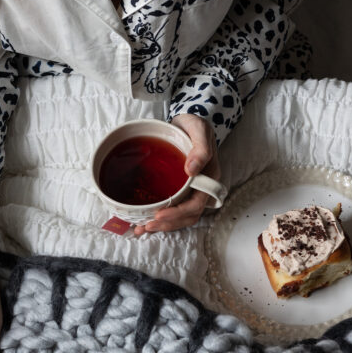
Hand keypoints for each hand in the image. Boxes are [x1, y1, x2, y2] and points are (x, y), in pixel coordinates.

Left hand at [133, 113, 219, 234]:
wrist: (187, 124)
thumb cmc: (194, 126)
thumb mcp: (199, 129)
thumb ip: (200, 148)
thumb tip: (192, 169)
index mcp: (209, 178)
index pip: (196, 204)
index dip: (179, 214)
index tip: (160, 214)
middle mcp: (201, 189)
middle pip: (188, 215)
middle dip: (168, 224)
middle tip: (146, 225)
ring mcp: (191, 191)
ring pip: (180, 217)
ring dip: (162, 225)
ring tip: (142, 228)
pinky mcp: (179, 190)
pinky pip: (172, 208)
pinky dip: (159, 218)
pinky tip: (144, 221)